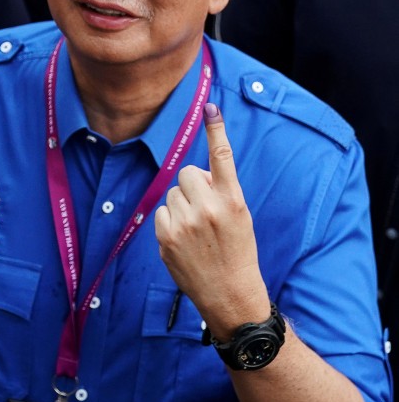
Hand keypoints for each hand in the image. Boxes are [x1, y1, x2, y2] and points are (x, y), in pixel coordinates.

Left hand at [154, 103, 267, 336]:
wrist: (230, 293)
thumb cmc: (237, 252)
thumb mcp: (240, 218)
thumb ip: (220, 193)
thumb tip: (196, 177)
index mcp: (234, 201)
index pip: (223, 158)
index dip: (216, 131)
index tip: (210, 107)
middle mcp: (209, 209)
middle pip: (188, 173)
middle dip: (193, 185)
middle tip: (205, 208)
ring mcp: (185, 223)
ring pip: (173, 193)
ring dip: (182, 205)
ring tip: (197, 230)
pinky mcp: (166, 237)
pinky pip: (162, 212)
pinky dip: (170, 221)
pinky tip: (184, 240)